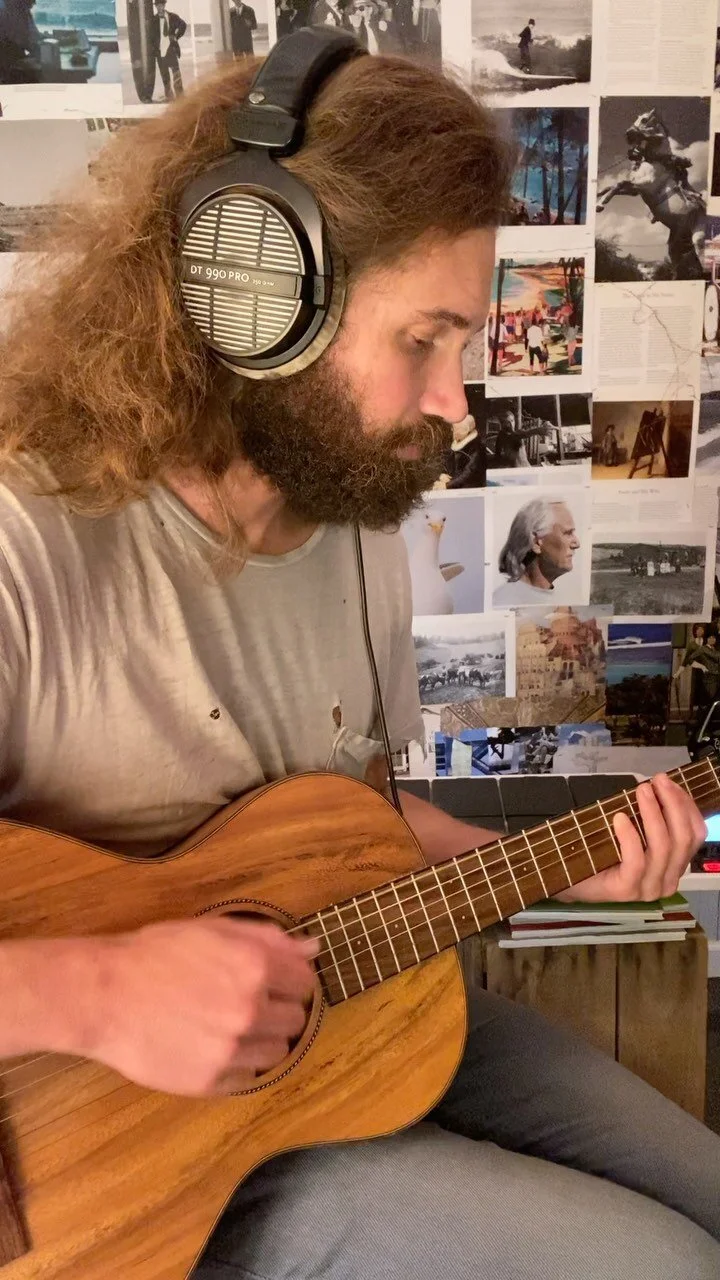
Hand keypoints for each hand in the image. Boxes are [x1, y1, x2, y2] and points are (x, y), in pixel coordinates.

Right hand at [86, 917, 318, 1095]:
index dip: (290, 981)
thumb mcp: (214, 930)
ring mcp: (230, 1050)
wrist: (105, 995)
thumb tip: (312, 948)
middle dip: (277, 1011)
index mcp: (255, 967)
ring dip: (261, 1041)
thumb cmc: (157, 954)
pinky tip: (210, 1046)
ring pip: (277, 1053)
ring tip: (228, 1026)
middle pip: (296, 1021)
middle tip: (247, 1004)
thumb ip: (269, 938)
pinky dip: (236, 1065)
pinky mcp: (209, 1081)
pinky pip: (247, 1079)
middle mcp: (249, 1011)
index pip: (306, 984)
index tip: (273, 983)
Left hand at [554, 773, 705, 903]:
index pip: (695, 835)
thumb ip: (653, 819)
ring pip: (662, 847)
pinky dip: (630, 835)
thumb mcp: (635, 833)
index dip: (686, 806)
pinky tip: (619, 817)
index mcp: (675, 866)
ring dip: (653, 813)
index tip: (669, 783)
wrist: (574, 881)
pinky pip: (636, 859)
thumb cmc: (605, 853)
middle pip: (682, 839)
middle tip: (657, 781)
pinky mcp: (627, 890)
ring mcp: (648, 888)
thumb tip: (660, 787)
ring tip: (642, 791)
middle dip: (672, 804)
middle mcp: (667, 880)